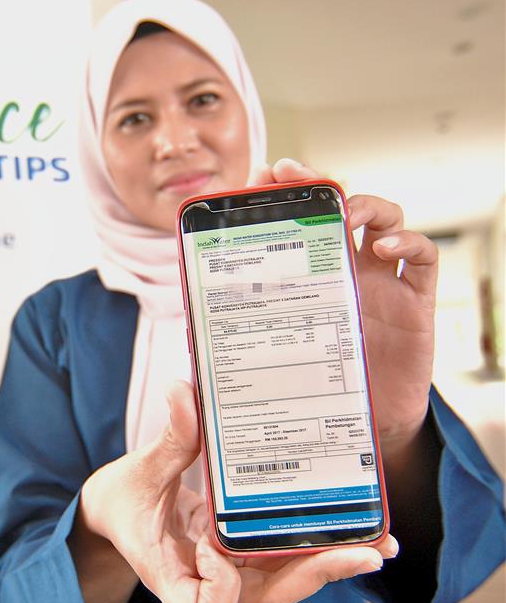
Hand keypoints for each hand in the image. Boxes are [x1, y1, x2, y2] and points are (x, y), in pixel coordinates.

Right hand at [76, 381, 397, 602]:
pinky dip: (318, 545)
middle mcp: (207, 581)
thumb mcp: (140, 470)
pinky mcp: (243, 556)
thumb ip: (169, 439)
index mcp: (170, 573)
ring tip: (376, 541)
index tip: (216, 545)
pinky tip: (351, 525)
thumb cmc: (122, 500)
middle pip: (268, 597)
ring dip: (331, 563)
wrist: (119, 512)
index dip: (223, 592)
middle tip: (364, 551)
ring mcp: (230, 572)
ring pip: (286, 582)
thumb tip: (184, 391)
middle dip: (316, 575)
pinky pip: (285, 559)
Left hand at [254, 159, 436, 454]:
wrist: (366, 429)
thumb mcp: (268, 373)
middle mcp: (344, 271)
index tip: (260, 176)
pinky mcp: (415, 302)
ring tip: (346, 211)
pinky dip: (410, 241)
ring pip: (385, 218)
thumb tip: (179, 386)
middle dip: (317, 182)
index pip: (296, 222)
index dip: (281, 194)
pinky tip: (385, 247)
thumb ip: (228, 375)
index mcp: (307, 279)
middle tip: (292, 173)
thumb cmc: (316, 392)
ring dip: (368, 202)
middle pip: (338, 207)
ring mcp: (382, 282)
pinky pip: (423, 257)